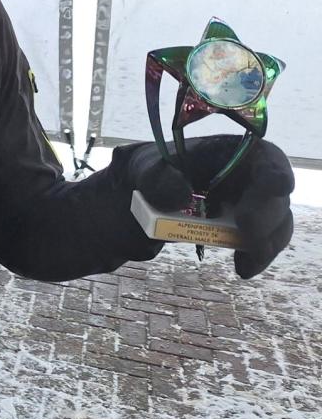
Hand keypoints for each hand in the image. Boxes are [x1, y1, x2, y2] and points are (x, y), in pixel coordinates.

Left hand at [120, 135, 293, 278]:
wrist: (141, 202)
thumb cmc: (148, 174)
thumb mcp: (144, 170)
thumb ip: (159, 179)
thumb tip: (183, 196)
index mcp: (230, 150)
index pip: (265, 156)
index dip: (275, 170)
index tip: (277, 187)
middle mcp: (249, 175)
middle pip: (276, 194)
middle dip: (267, 214)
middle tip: (246, 231)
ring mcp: (251, 203)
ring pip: (277, 223)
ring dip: (266, 243)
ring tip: (245, 262)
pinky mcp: (246, 228)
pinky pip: (263, 243)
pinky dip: (256, 256)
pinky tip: (243, 268)